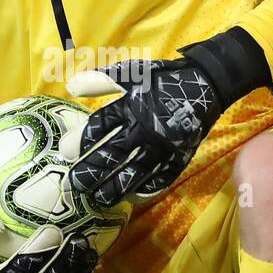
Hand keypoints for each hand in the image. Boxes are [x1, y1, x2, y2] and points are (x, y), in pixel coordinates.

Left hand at [64, 28, 272, 206]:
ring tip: (99, 199)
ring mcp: (162, 147)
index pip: (99, 128)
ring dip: (114, 187)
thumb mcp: (133, 73)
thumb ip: (102, 81)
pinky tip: (133, 197)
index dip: (81, 141)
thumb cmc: (166, 79)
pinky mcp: (179, 156)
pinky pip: (161, 178)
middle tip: (75, 185)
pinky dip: (147, 189)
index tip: (65, 153)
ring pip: (134, 172)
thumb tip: (70, 87)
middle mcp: (144, 131)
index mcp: (131, 108)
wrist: (207, 83)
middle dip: (92, 171)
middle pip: (113, 155)